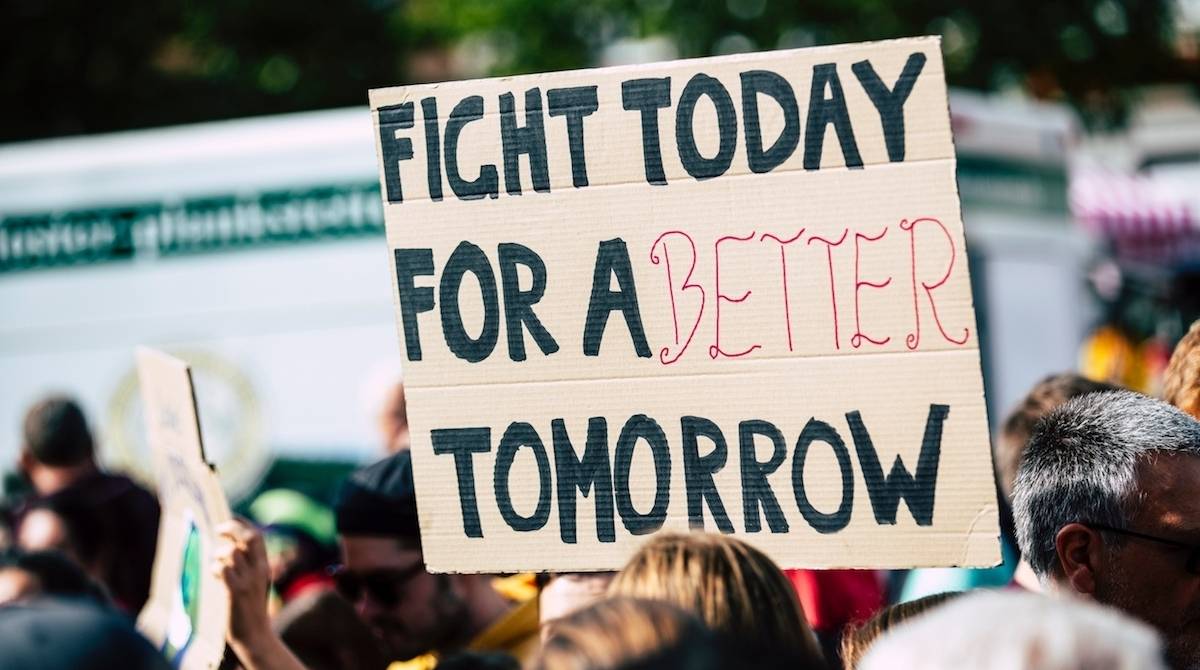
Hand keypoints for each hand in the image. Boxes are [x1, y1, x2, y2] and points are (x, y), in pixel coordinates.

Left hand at [214, 519, 271, 644]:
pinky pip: (223, 569)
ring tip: (215, 563)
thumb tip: (231, 547)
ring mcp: (249, 580)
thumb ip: (248, 565)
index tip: (231, 518)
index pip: (257, 535)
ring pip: (232, 552)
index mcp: (264, 566)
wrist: (255, 634)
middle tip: (218, 529)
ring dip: (219, 554)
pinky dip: (215, 568)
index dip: (243, 522)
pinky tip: (215, 575)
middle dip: (232, 528)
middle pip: (249, 537)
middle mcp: (259, 569)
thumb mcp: (256, 583)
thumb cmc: (251, 608)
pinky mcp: (236, 592)